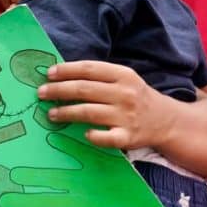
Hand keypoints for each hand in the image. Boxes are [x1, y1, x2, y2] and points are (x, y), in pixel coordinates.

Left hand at [38, 60, 178, 150]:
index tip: (49, 73)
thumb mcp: (124, 80)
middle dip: (59, 90)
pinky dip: (92, 136)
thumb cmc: (136, 97)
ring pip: (88, 112)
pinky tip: (83, 133)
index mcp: (123, 75)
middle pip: (84, 89)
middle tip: (41, 93)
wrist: (165, 120)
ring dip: (66, 112)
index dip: (66, 70)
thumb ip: (100, 76)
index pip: (89, 69)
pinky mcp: (128, 137)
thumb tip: (62, 76)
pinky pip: (105, 138)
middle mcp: (125, 94)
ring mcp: (126, 116)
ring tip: (51, 114)